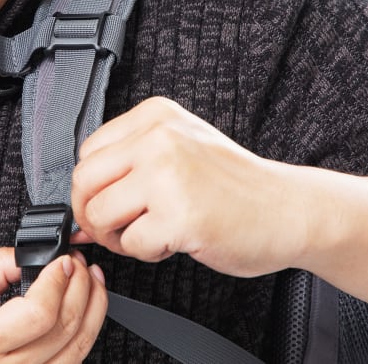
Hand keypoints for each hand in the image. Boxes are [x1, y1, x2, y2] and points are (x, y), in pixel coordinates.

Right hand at [0, 248, 107, 363]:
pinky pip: (73, 362)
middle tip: (78, 262)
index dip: (58, 282)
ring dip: (94, 307)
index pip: (37, 314)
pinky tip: (86, 311)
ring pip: (78, 347)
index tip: (63, 260)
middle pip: (65, 326)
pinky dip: (87, 332)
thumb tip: (29, 252)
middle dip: (81, 284)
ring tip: (91, 280)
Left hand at [71, 97, 367, 329]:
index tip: (109, 204)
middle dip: (94, 215)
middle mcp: (159, 139)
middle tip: (119, 228)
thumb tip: (78, 207)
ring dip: (118, 236)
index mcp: (156, 116)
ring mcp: (168, 175)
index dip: (92, 188)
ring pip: (98, 214)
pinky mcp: (179, 216)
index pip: (88, 152)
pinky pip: (130, 243)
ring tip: (150, 233)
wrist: (290, 210)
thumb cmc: (236, 186)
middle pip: (84, 183)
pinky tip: (174, 241)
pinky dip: (146, 252)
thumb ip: (129, 165)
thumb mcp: (181, 149)